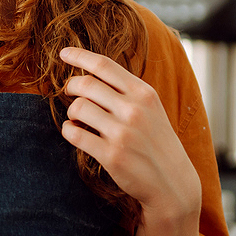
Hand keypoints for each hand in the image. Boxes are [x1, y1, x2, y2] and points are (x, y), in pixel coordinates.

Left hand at [59, 47, 199, 220]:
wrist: (172, 182)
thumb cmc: (156, 141)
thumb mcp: (150, 108)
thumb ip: (125, 91)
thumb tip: (89, 75)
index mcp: (144, 93)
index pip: (104, 65)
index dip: (79, 56)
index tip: (63, 53)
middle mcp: (134, 109)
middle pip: (85, 84)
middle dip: (70, 86)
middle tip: (68, 93)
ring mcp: (122, 133)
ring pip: (77, 108)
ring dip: (71, 112)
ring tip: (77, 119)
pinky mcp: (111, 155)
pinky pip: (74, 134)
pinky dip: (68, 130)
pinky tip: (74, 132)